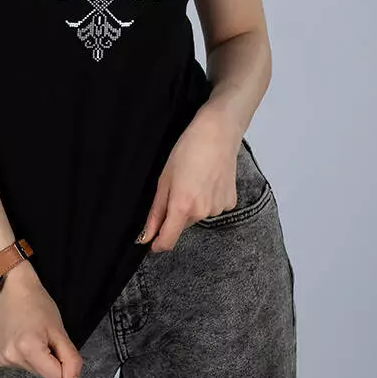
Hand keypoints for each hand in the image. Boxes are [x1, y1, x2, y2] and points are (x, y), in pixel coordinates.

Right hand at [0, 260, 82, 377]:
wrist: (11, 287)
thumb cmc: (37, 303)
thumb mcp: (59, 330)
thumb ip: (70, 360)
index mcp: (28, 348)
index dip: (61, 363)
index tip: (55, 344)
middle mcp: (11, 357)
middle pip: (43, 374)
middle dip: (47, 358)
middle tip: (42, 335)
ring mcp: (1, 359)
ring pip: (32, 371)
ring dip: (35, 356)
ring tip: (30, 333)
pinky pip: (19, 366)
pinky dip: (23, 355)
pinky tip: (19, 338)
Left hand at [136, 108, 243, 252]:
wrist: (218, 133)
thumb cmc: (188, 150)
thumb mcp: (164, 180)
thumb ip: (155, 212)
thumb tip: (146, 236)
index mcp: (182, 206)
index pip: (168, 241)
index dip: (158, 244)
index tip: (152, 241)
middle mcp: (202, 212)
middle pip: (183, 224)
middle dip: (177, 213)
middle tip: (178, 186)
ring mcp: (218, 208)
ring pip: (198, 215)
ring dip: (194, 205)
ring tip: (196, 178)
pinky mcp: (230, 202)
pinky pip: (213, 207)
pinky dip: (208, 198)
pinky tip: (209, 180)